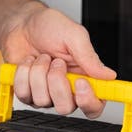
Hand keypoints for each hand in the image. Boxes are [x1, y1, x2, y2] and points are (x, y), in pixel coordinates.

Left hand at [0, 1, 115, 117]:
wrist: (23, 24)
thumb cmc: (49, 27)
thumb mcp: (74, 35)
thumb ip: (90, 56)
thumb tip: (109, 75)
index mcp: (85, 77)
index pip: (94, 106)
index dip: (88, 100)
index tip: (80, 82)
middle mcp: (66, 89)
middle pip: (65, 107)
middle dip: (57, 82)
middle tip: (56, 62)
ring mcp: (46, 93)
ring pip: (42, 100)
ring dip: (39, 72)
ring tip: (42, 57)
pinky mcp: (27, 92)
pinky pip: (24, 94)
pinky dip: (24, 73)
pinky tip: (29, 62)